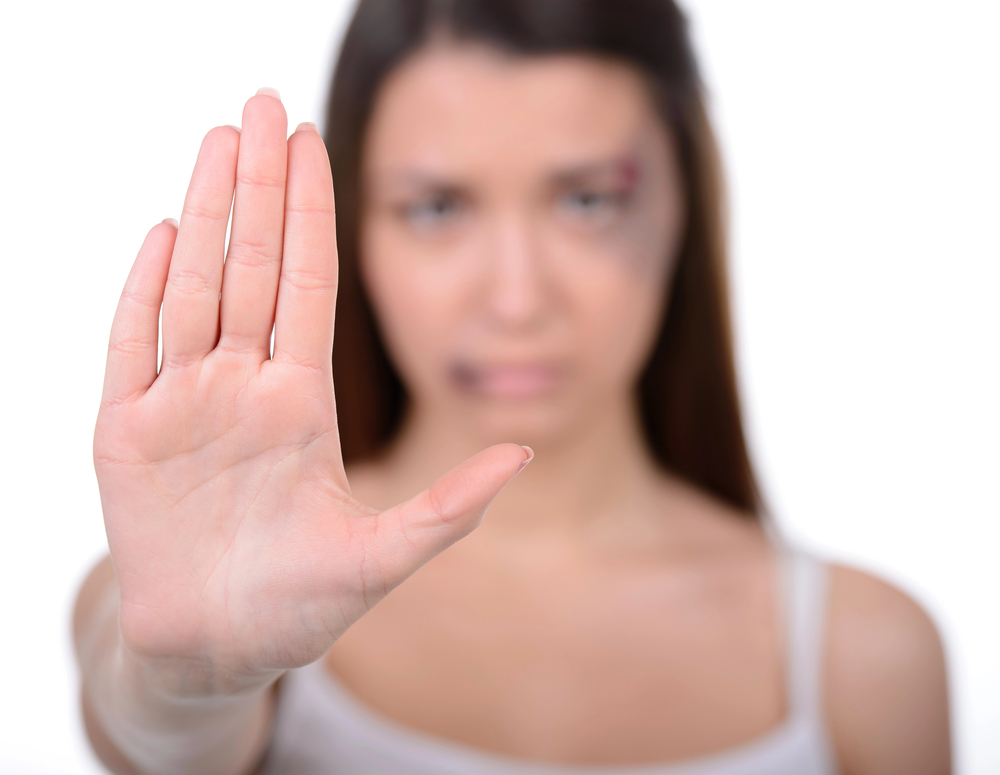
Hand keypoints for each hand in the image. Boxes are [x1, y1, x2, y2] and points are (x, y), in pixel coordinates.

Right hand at [94, 91, 529, 697]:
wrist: (219, 650)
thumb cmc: (300, 606)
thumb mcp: (384, 556)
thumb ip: (449, 506)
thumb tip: (524, 455)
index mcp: (300, 403)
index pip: (307, 287)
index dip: (311, 217)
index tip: (315, 147)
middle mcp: (242, 388)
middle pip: (251, 267)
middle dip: (258, 186)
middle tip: (263, 106)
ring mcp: (182, 404)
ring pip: (194, 287)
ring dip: (206, 212)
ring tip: (218, 139)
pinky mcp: (126, 434)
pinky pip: (132, 347)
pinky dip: (144, 291)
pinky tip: (165, 231)